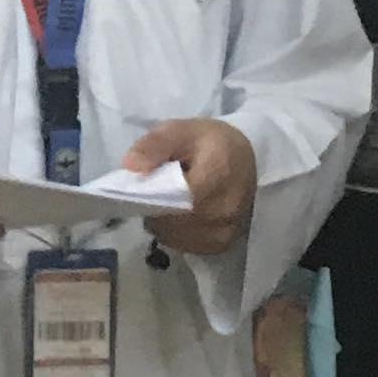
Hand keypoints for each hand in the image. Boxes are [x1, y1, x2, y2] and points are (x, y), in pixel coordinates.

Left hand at [123, 118, 257, 263]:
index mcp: (218, 174)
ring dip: (163, 223)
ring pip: (175, 237)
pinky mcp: (223, 244)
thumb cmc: (210, 143)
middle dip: (154, 209)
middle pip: (173, 221)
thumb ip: (154, 145)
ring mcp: (226, 230)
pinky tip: (178, 216)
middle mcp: (226, 208)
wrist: (246, 159)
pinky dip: (174, 233)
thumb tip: (130, 166)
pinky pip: (185, 245)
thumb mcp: (180, 130)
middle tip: (154, 192)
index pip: (175, 198)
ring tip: (167, 202)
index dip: (153, 196)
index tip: (145, 185)